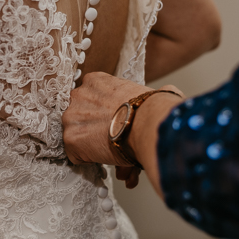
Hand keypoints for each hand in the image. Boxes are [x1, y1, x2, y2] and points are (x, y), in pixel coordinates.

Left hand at [63, 72, 182, 188]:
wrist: (148, 122)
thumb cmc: (152, 108)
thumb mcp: (148, 92)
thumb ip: (149, 93)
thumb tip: (168, 93)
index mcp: (95, 80)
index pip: (90, 98)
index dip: (101, 113)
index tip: (112, 121)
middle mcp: (78, 94)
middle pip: (79, 115)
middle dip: (93, 127)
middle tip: (112, 135)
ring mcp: (71, 116)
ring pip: (76, 133)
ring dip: (89, 143)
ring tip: (110, 147)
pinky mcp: (71, 138)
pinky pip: (76, 153)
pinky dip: (88, 158)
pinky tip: (105, 155)